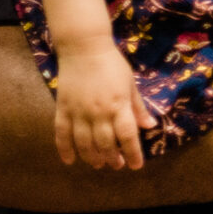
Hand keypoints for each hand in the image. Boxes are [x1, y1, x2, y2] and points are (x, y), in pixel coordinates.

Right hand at [50, 42, 153, 169]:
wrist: (84, 48)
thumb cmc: (112, 64)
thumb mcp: (130, 84)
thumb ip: (138, 107)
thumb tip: (150, 126)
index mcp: (118, 105)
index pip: (127, 136)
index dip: (133, 153)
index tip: (136, 165)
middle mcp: (98, 112)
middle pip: (105, 144)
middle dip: (112, 158)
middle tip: (117, 165)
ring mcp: (78, 111)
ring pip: (84, 143)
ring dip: (92, 157)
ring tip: (98, 164)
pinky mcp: (62, 108)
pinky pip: (61, 133)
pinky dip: (64, 149)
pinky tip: (69, 161)